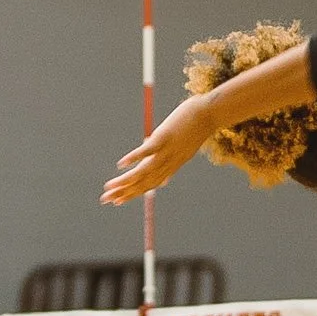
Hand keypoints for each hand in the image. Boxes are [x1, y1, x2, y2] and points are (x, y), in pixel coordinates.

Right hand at [103, 91, 217, 208]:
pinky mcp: (164, 138)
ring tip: (109, 187)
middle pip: (144, 183)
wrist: (211, 114)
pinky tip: (120, 165)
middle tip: (105, 200)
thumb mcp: (185, 152)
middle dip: (124, 193)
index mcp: (171, 166)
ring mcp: (167, 151)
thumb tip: (165, 181)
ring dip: (125, 181)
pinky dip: (133, 158)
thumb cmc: (196, 129)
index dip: (133, 194)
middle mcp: (168, 163)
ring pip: (144, 172)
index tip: (117, 201)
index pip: (149, 185)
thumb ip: (172, 166)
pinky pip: (147, 151)